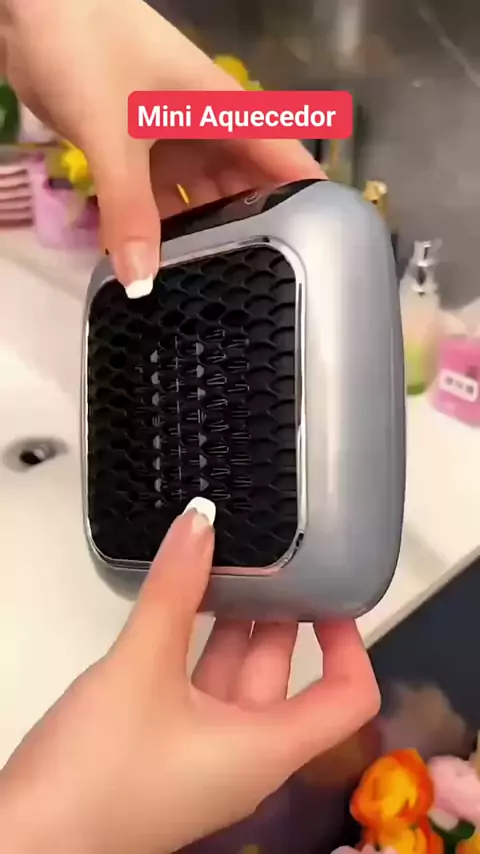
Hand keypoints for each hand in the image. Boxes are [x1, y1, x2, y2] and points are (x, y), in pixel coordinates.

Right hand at [0, 500, 379, 853]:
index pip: (347, 698)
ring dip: (233, 628)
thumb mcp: (140, 668)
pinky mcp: (166, 753)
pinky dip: (196, 649)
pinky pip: (199, 692)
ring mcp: (204, 757)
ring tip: (227, 566)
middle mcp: (246, 756)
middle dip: (280, 617)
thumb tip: (200, 520)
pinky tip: (179, 608)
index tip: (329, 595)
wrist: (25, 843)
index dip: (349, 643)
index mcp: (266, 748)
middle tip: (271, 559)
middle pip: (285, 679)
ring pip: (235, 681)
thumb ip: (172, 590)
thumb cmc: (99, 769)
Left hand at [2, 0, 321, 290]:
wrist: (25, 9)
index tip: (332, 246)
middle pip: (244, 184)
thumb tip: (143, 283)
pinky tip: (162, 259)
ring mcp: (168, 137)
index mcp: (220, 109)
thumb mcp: (113, 133)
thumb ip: (130, 211)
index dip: (311, 196)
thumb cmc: (85, 50)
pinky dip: (160, 225)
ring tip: (216, 284)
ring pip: (200, 194)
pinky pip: (158, 196)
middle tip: (264, 285)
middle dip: (254, 227)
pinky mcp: (133, 148)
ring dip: (204, 231)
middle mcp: (203, 126)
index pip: (282, 155)